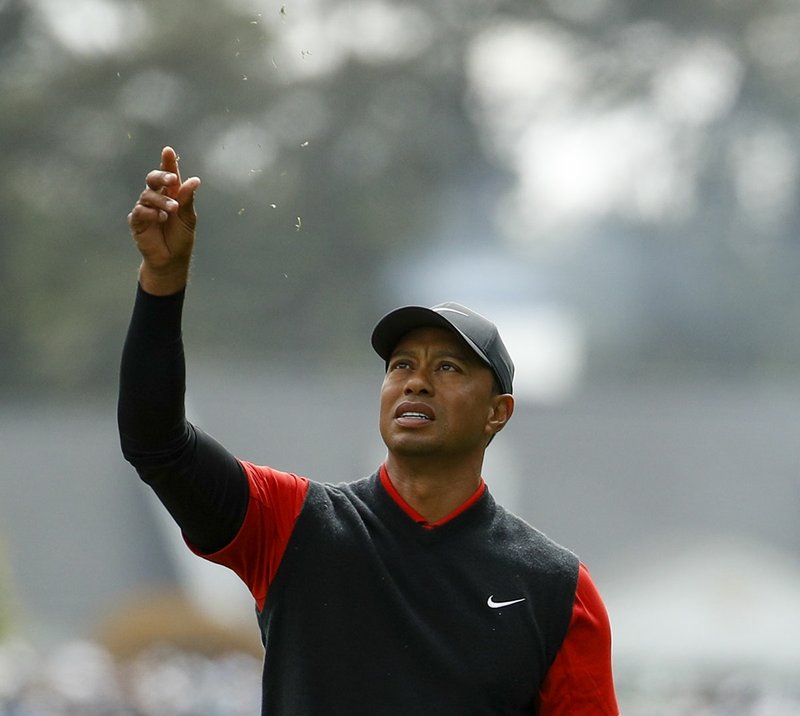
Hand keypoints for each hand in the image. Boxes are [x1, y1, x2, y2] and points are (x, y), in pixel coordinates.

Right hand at [128, 146, 200, 294]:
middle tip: (172, 179)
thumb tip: (194, 180)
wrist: (172, 259)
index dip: (168, 163)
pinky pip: (140, 211)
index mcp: (170, 194)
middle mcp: (156, 198)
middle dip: (161, 176)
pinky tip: (160, 218)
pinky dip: (151, 212)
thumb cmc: (181, 237)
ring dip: (161, 200)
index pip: (168, 175)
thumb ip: (187, 199)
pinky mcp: (136, 221)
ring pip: (148, 195)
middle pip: (153, 179)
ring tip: (173, 209)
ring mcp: (145, 208)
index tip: (168, 151)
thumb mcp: (188, 217)